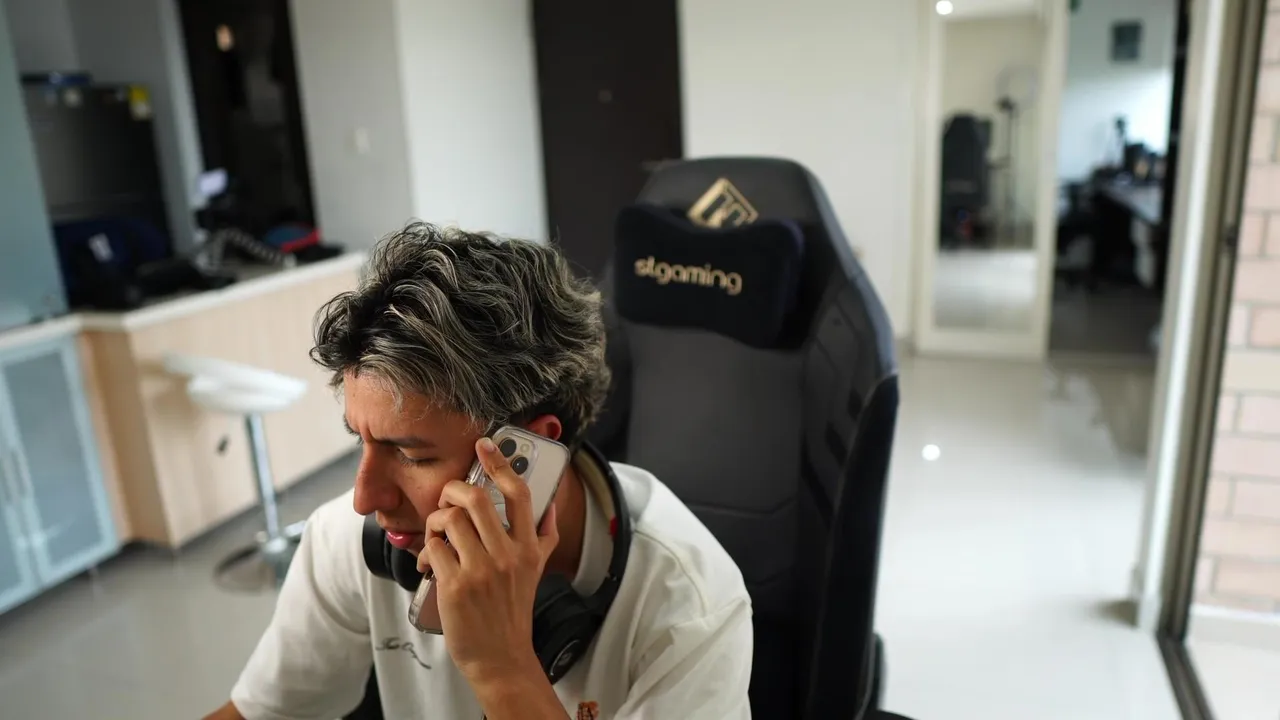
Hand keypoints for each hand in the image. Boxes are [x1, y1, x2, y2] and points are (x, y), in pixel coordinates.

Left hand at [417, 436, 559, 686]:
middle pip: (477, 499)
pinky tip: (428, 561)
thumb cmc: (513, 612)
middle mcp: (508, 556)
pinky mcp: (455, 586)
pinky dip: (425, 550)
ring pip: (449, 520)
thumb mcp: (536, 572)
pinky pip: (433, 549)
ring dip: (435, 522)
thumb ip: (544, 538)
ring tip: (437, 536)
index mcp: (529, 548)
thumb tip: (549, 508)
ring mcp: (481, 571)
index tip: (485, 446)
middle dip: (453, 491)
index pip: (520, 494)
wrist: (501, 657)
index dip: (500, 463)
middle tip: (448, 499)